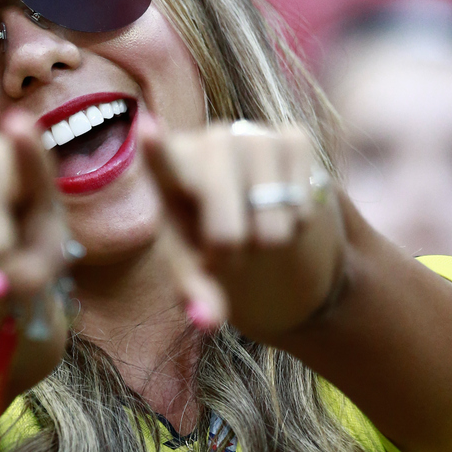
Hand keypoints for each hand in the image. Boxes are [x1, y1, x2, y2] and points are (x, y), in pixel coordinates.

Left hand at [140, 118, 345, 341]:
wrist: (249, 200)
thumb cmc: (204, 231)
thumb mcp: (191, 261)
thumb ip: (194, 291)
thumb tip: (207, 321)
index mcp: (171, 170)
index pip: (161, 162)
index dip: (157, 148)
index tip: (147, 130)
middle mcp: (210, 141)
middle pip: (226, 231)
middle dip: (229, 256)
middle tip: (224, 250)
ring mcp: (252, 134)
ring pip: (273, 224)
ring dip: (267, 241)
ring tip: (252, 223)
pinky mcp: (293, 137)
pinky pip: (304, 206)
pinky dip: (296, 222)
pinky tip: (280, 205)